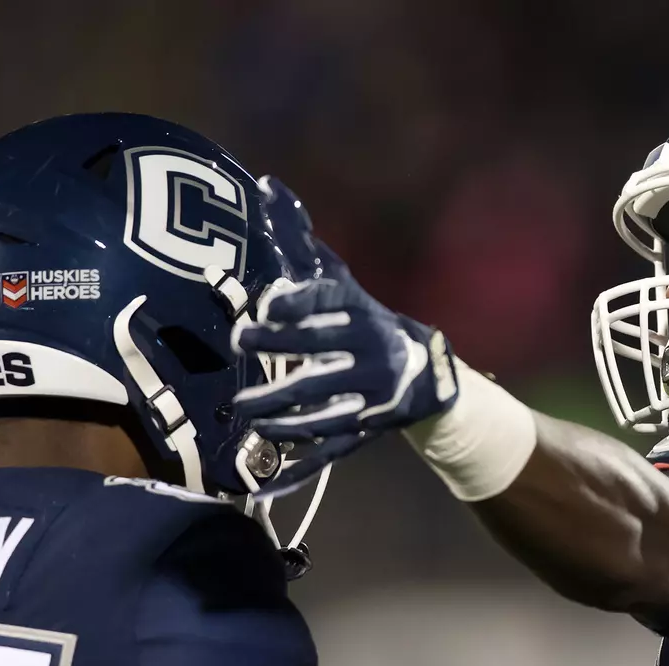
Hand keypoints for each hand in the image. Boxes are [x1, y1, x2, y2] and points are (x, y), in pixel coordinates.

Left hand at [232, 180, 460, 489]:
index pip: (325, 303)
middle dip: (280, 348)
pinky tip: (262, 479)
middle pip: (321, 351)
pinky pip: (328, 452)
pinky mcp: (364, 433)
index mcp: (359, 313)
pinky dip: (296, 468)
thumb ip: (300, 239)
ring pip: (322, 405)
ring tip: (243, 412)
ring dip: (281, 411)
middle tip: (240, 345)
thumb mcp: (339, 280)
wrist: (427, 376)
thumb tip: (265, 183)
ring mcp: (367, 398)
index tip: (263, 303)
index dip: (295, 303)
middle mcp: (368, 353)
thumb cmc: (364, 319)